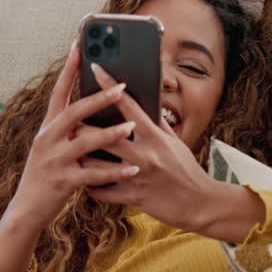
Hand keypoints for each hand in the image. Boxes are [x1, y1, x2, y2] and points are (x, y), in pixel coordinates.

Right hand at [9, 42, 143, 228]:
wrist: (26, 210)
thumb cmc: (47, 176)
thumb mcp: (54, 148)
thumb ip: (70, 131)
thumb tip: (93, 112)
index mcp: (48, 128)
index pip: (58, 92)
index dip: (69, 69)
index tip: (79, 46)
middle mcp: (48, 139)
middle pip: (73, 112)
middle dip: (98, 99)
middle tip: (121, 87)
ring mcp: (54, 160)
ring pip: (83, 142)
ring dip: (109, 133)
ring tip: (131, 126)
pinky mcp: (62, 182)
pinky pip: (92, 175)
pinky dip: (114, 172)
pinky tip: (133, 170)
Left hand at [77, 62, 217, 232]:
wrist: (200, 203)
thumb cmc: (187, 170)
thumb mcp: (176, 143)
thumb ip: (158, 125)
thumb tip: (146, 106)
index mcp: (155, 137)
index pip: (128, 105)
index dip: (109, 85)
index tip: (95, 68)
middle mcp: (145, 154)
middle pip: (104, 134)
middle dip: (83, 127)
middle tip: (71, 122)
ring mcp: (137, 176)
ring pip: (97, 165)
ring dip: (82, 157)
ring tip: (72, 151)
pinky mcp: (133, 197)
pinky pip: (103, 192)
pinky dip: (91, 186)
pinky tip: (84, 181)